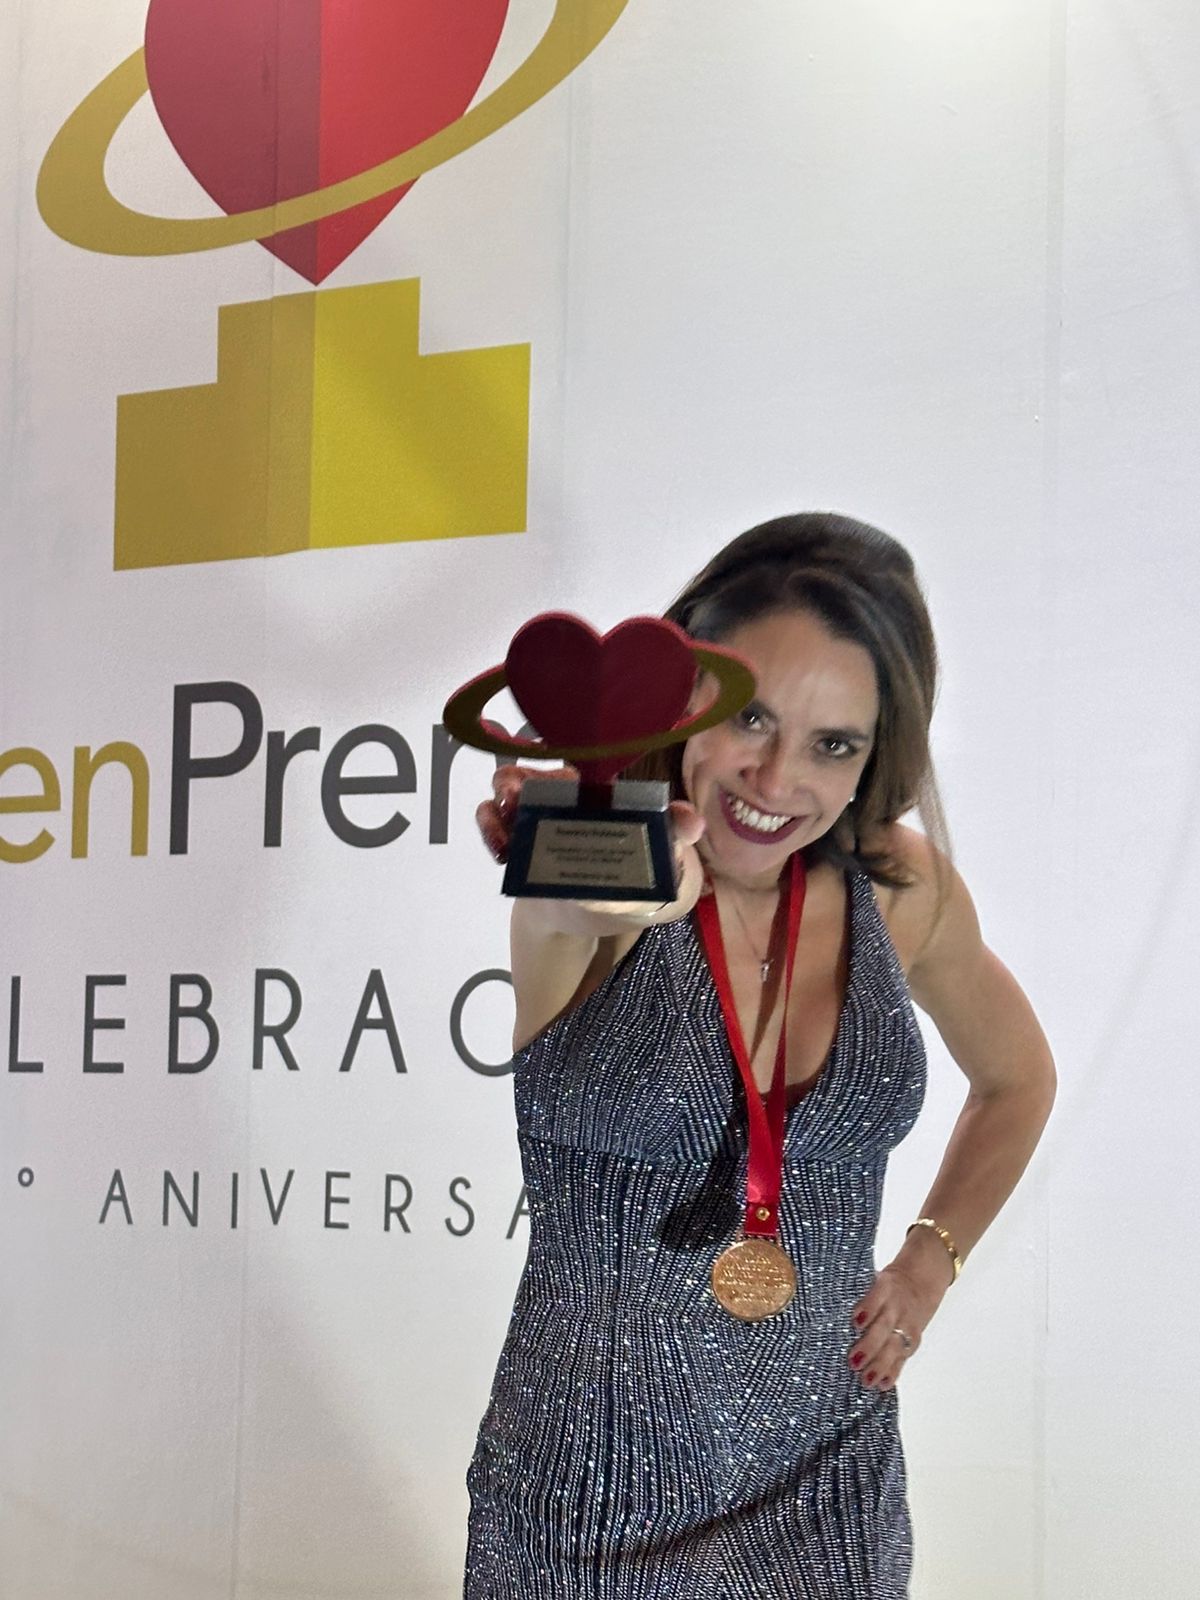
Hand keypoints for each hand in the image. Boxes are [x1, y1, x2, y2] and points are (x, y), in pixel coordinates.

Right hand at [475, 766, 705, 915]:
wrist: (583, 919)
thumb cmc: (624, 887)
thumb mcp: (655, 866)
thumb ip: (671, 841)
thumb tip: (692, 821)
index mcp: (599, 799)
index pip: (584, 773)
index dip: (566, 770)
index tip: (559, 779)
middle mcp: (562, 798)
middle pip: (537, 774)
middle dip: (521, 777)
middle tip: (514, 792)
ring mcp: (532, 816)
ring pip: (508, 788)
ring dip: (500, 796)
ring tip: (501, 813)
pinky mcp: (511, 838)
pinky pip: (492, 820)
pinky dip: (489, 825)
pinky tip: (498, 841)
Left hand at [846, 1251, 950, 1390]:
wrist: (919, 1283)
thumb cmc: (886, 1286)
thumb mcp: (873, 1280)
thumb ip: (856, 1294)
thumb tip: (824, 1312)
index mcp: (885, 1286)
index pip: (876, 1296)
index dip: (868, 1309)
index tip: (855, 1322)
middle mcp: (898, 1306)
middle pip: (885, 1326)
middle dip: (870, 1345)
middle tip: (853, 1361)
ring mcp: (908, 1324)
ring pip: (895, 1346)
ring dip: (881, 1364)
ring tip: (866, 1380)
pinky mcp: (914, 1340)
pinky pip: (903, 1358)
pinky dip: (894, 1372)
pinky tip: (882, 1384)